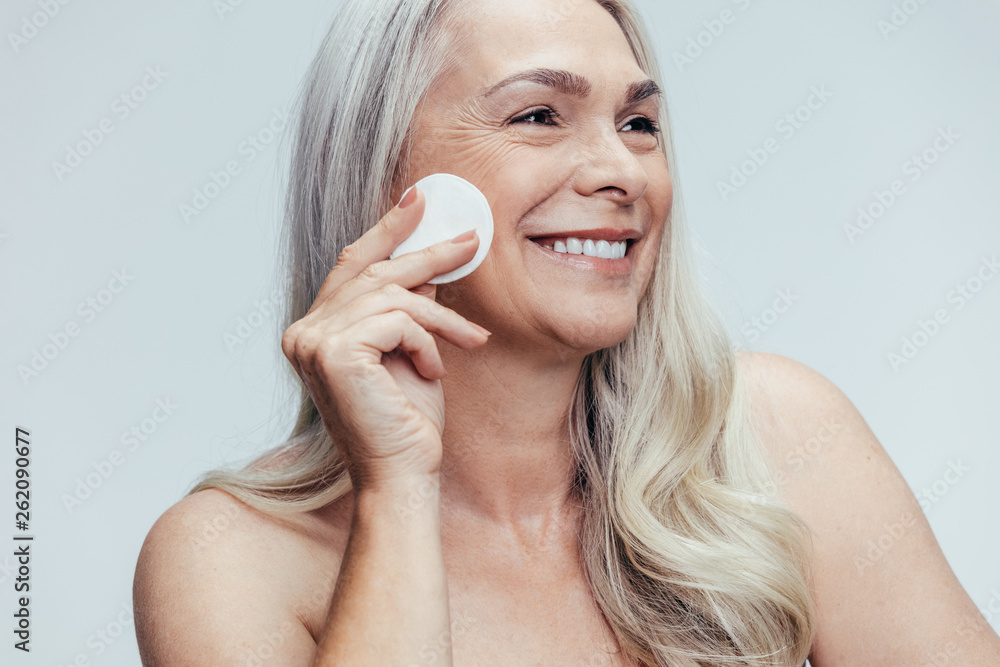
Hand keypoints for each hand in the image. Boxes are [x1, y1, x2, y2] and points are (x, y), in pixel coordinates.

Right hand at [280, 187, 489, 487]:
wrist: (402, 475)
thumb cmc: (406, 421)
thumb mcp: (411, 350)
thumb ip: (408, 307)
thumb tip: (429, 263)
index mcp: (314, 330)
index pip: (351, 264)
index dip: (385, 228)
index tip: (418, 200)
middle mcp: (303, 332)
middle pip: (373, 271)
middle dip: (427, 252)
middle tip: (471, 241)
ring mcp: (312, 341)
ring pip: (392, 294)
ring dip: (441, 315)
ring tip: (471, 339)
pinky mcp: (334, 353)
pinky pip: (397, 320)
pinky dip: (426, 341)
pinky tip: (433, 371)